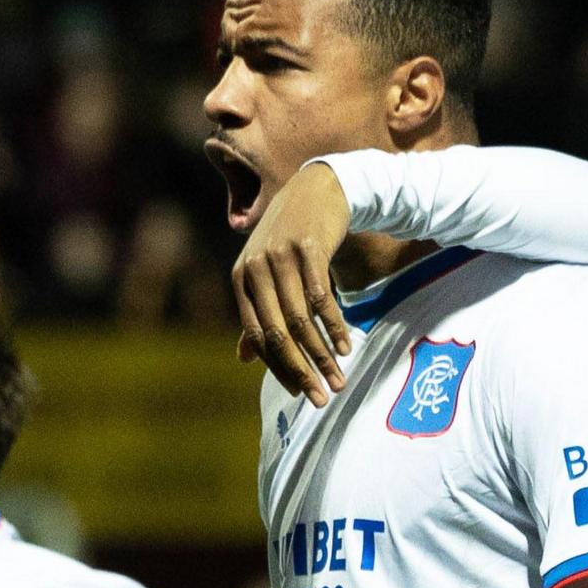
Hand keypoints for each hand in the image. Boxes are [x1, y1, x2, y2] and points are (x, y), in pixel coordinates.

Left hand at [233, 162, 353, 408]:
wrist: (316, 189)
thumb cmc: (288, 238)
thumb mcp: (264, 271)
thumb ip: (255, 312)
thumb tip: (243, 358)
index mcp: (240, 278)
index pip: (257, 335)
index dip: (278, 368)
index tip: (300, 394)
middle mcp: (256, 268)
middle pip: (279, 333)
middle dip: (302, 370)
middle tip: (322, 398)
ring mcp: (281, 257)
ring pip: (302, 320)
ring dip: (323, 355)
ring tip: (340, 378)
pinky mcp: (309, 248)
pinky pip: (323, 298)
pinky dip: (336, 327)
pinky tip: (347, 346)